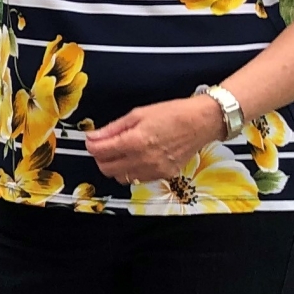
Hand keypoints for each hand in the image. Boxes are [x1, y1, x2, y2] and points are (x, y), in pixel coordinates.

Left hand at [82, 95, 225, 183]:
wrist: (201, 122)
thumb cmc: (172, 114)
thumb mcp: (138, 114)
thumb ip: (113, 128)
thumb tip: (93, 136)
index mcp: (135, 141)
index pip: (99, 152)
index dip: (91, 145)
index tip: (92, 140)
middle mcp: (143, 159)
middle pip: (107, 169)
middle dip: (101, 158)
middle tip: (104, 147)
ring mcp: (154, 170)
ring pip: (121, 178)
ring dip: (115, 167)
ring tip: (121, 153)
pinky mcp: (164, 175)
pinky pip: (138, 179)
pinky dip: (132, 172)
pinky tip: (137, 159)